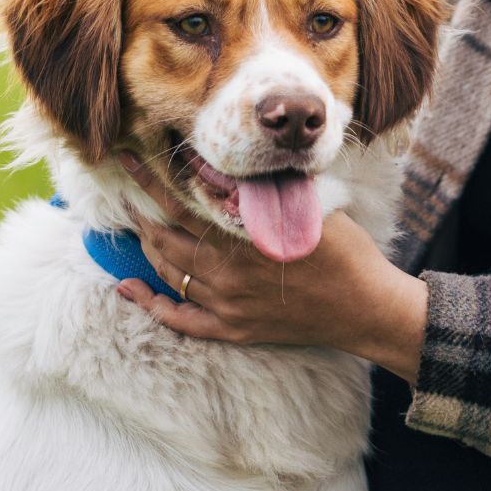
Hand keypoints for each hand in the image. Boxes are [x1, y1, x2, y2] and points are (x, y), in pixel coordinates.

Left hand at [117, 154, 427, 383]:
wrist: (366, 309)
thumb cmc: (347, 253)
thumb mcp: (312, 208)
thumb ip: (271, 190)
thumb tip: (237, 164)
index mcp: (247, 239)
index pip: (183, 204)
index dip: (151, 182)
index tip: (130, 161)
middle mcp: (231, 274)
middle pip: (167, 239)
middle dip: (140, 212)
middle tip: (124, 191)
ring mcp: (230, 306)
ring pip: (171, 273)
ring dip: (147, 248)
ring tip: (135, 225)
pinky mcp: (234, 330)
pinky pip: (182, 321)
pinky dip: (153, 305)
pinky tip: (128, 288)